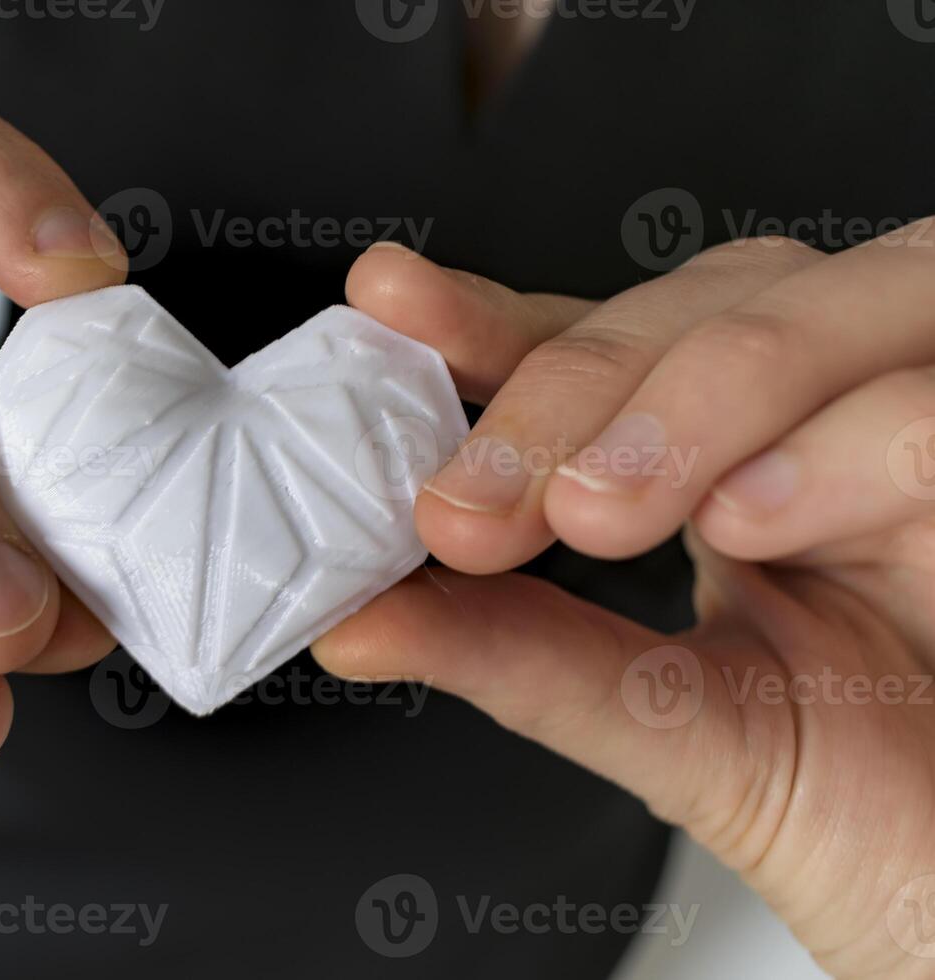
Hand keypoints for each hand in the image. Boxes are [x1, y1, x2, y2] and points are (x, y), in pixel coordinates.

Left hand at [315, 231, 934, 977]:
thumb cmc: (861, 811)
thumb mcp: (665, 725)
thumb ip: (519, 656)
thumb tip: (352, 620)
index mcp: (736, 456)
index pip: (604, 340)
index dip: (492, 320)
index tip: (389, 302)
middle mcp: (834, 413)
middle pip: (704, 303)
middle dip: (567, 391)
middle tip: (473, 508)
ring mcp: (932, 414)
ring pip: (821, 307)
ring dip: (686, 404)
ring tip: (599, 515)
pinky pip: (932, 412)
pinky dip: (838, 450)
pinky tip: (754, 522)